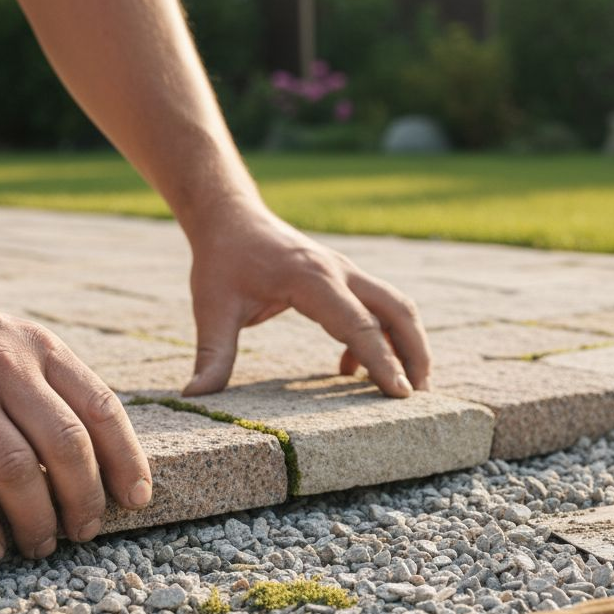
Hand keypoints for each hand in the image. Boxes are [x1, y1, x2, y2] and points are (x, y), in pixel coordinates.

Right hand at [0, 282, 151, 557]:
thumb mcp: (11, 345)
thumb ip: (51, 390)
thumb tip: (99, 463)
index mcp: (38, 346)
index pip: (101, 407)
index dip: (126, 460)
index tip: (135, 498)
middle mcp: (3, 365)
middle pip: (65, 445)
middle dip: (84, 499)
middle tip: (84, 531)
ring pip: (16, 470)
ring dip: (36, 519)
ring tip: (41, 543)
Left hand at [181, 204, 430, 397]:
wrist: (229, 217)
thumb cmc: (221, 260)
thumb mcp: (212, 307)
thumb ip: (211, 354)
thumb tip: (194, 396)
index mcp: (311, 278)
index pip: (358, 324)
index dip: (382, 361)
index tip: (400, 395)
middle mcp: (338, 271)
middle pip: (397, 309)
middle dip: (415, 352)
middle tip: (419, 397)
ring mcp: (345, 271)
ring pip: (394, 305)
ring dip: (407, 343)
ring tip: (406, 387)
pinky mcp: (342, 278)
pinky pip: (375, 308)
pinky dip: (377, 339)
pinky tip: (347, 371)